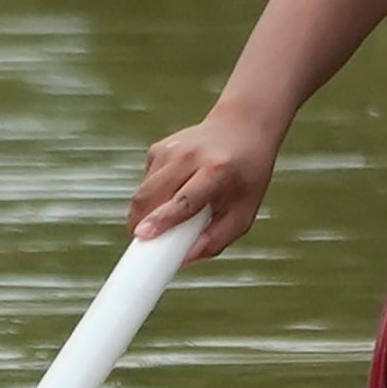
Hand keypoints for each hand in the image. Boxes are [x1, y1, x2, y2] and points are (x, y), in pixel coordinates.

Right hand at [134, 111, 278, 251]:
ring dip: (146, 212)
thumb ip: (217, 239)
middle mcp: (190, 157)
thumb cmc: (246, 178)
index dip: (162, 219)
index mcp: (217, 171)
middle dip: (140, 223)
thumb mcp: (244, 211)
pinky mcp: (157, 148)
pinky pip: (146, 182)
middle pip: (153, 195)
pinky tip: (174, 192)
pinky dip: (153, 196)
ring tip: (164, 219)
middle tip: (142, 244)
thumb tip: (183, 260)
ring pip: (144, 191)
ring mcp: (170, 149)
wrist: (241, 128)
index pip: (185, 200)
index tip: (142, 235)